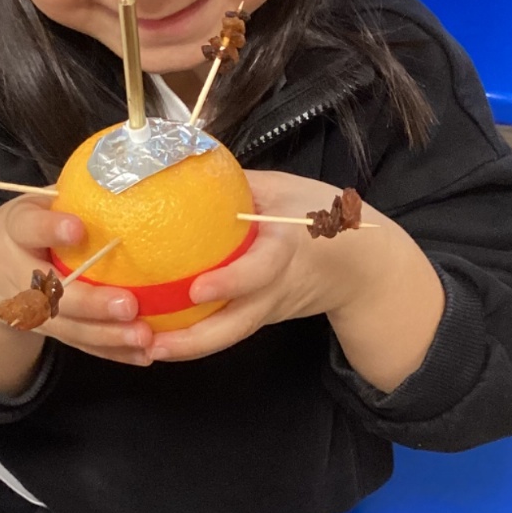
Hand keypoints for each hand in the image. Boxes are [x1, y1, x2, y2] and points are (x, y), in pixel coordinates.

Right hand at [0, 195, 154, 371]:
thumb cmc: (26, 229)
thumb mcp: (33, 204)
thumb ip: (72, 194)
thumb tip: (131, 165)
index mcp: (14, 232)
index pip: (28, 228)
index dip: (51, 229)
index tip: (76, 228)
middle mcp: (18, 275)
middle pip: (52, 294)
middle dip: (91, 303)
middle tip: (128, 304)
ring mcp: (33, 310)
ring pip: (70, 328)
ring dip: (108, 336)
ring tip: (145, 337)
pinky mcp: (51, 331)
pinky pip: (83, 344)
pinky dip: (113, 352)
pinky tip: (144, 354)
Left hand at [147, 170, 364, 363]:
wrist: (364, 267)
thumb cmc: (323, 218)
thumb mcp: (285, 189)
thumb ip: (237, 183)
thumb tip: (183, 163)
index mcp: (289, 249)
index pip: (261, 270)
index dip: (230, 282)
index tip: (196, 288)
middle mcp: (278, 287)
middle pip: (238, 325)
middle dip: (194, 340)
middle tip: (153, 343)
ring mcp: (270, 309)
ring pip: (230, 336)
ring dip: (188, 348)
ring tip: (147, 350)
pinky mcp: (262, 318)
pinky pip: (228, 331)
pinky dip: (196, 339)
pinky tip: (160, 338)